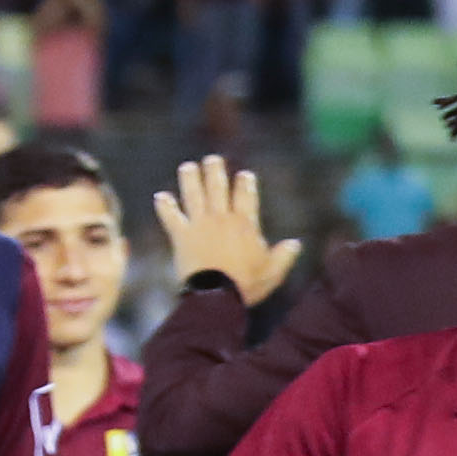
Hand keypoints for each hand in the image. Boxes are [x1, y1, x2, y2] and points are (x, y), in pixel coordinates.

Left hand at [160, 156, 299, 299]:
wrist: (216, 295)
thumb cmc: (246, 284)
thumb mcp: (272, 272)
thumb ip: (284, 256)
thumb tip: (296, 244)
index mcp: (245, 223)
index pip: (246, 195)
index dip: (245, 183)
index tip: (243, 174)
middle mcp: (221, 218)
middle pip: (218, 187)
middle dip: (215, 171)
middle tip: (212, 159)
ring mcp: (200, 225)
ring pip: (194, 195)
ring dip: (190, 179)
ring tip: (187, 167)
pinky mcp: (181, 236)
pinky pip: (171, 217)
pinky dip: (165, 207)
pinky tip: (160, 197)